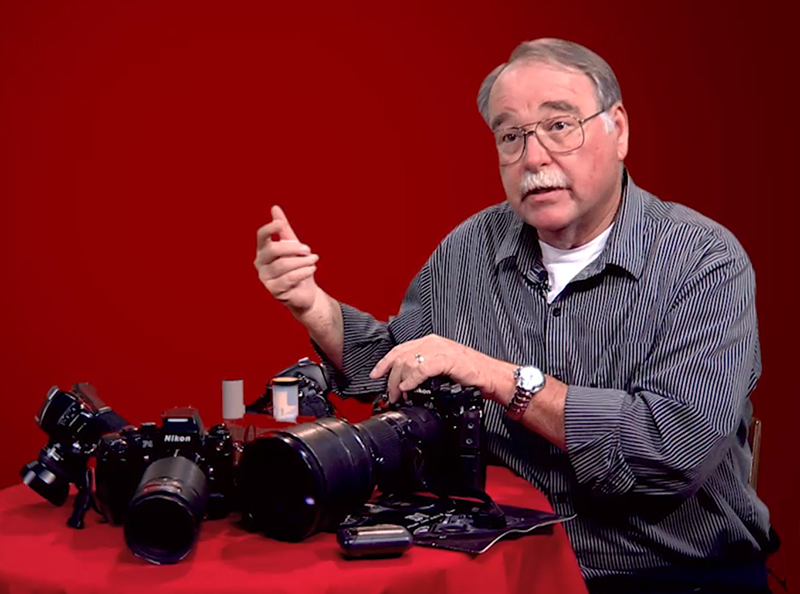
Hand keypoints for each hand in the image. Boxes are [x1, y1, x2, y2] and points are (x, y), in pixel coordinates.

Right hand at [254, 205, 320, 314]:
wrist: (306, 291)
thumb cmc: (297, 266)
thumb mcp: (293, 245)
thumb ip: (284, 228)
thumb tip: (275, 208)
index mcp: (263, 250)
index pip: (261, 236)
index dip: (269, 228)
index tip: (280, 224)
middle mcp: (260, 263)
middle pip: (273, 249)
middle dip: (293, 248)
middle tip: (308, 250)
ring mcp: (265, 278)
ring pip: (283, 265)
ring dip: (302, 261)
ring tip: (314, 260)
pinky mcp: (274, 290)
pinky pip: (289, 278)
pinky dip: (303, 272)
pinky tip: (312, 269)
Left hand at [369, 334, 514, 403]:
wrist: (491, 377)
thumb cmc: (470, 374)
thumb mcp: (441, 368)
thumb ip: (424, 369)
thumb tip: (404, 383)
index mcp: (430, 342)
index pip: (400, 349)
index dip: (384, 363)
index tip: (375, 375)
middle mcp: (433, 342)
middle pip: (401, 356)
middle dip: (390, 377)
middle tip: (389, 394)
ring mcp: (440, 349)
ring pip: (409, 361)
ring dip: (399, 382)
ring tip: (398, 395)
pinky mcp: (448, 359)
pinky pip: (423, 368)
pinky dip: (412, 379)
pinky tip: (408, 388)